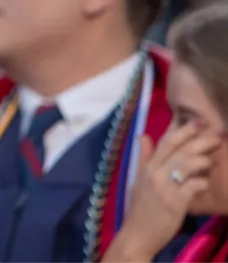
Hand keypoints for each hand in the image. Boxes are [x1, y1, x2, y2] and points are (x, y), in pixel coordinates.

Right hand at [110, 123, 219, 259]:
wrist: (138, 234)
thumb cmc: (140, 207)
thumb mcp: (138, 179)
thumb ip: (144, 158)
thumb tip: (143, 136)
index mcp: (147, 167)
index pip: (166, 141)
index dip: (184, 129)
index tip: (200, 121)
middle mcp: (155, 173)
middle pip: (180, 149)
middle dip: (201, 140)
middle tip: (217, 135)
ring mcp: (165, 188)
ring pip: (187, 164)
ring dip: (204, 160)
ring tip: (213, 161)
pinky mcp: (175, 203)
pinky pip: (193, 186)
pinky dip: (202, 183)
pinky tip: (205, 184)